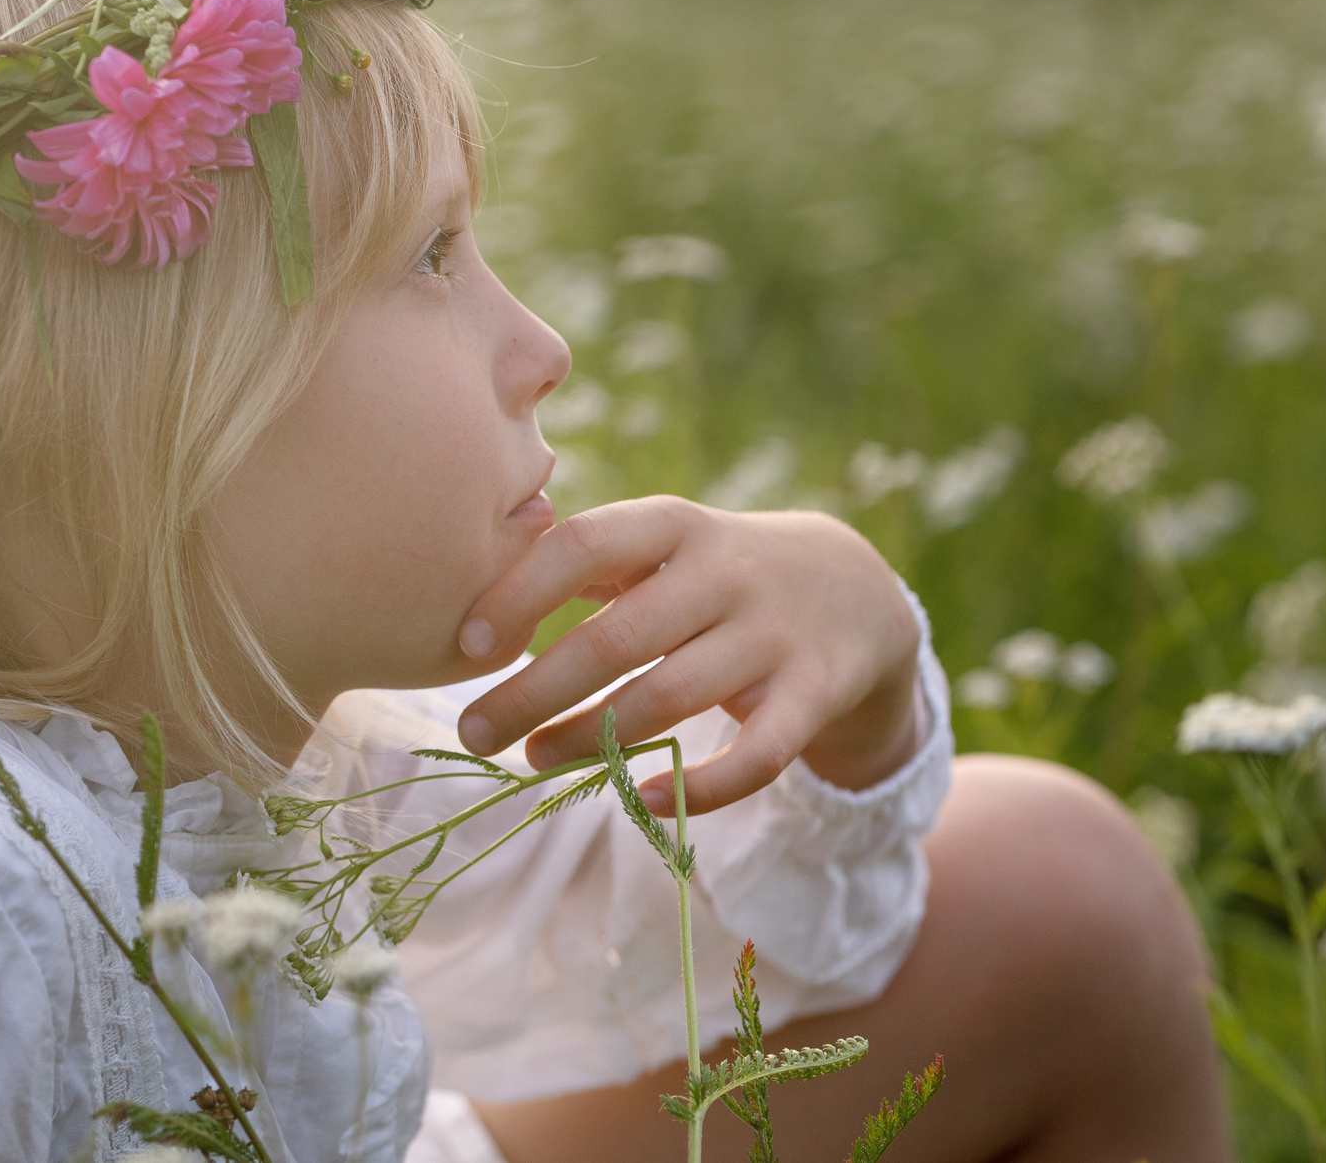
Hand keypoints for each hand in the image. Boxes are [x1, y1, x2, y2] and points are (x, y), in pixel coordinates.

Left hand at [453, 498, 923, 814]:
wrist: (857, 591)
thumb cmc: (717, 573)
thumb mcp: (664, 544)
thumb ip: (585, 560)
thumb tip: (470, 594)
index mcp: (674, 525)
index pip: (586, 544)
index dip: (521, 593)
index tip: (468, 645)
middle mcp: (725, 573)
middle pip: (616, 636)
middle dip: (534, 690)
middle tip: (474, 731)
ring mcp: (774, 635)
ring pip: (670, 697)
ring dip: (591, 740)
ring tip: (533, 760)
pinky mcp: (815, 695)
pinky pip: (757, 755)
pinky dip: (700, 786)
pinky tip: (643, 800)